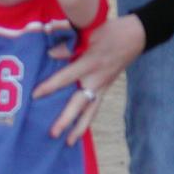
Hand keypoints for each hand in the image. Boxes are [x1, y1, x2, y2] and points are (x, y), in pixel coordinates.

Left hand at [33, 14, 145, 144]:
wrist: (138, 35)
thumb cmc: (112, 30)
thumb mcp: (89, 32)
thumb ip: (69, 45)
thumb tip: (50, 54)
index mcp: (90, 63)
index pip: (66, 78)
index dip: (50, 87)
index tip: (35, 96)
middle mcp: (96, 79)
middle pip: (79, 104)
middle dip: (66, 120)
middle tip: (53, 134)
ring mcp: (103, 86)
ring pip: (90, 111)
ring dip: (80, 128)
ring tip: (70, 142)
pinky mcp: (106, 88)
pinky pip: (95, 107)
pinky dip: (87, 119)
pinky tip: (80, 130)